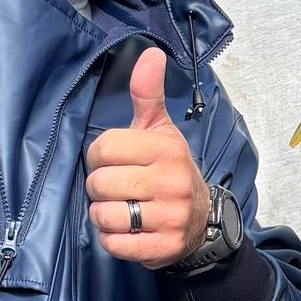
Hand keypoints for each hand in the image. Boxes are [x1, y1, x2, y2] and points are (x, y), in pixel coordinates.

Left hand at [84, 48, 208, 268]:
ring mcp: (169, 217)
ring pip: (104, 216)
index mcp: (165, 149)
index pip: (104, 148)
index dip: (100, 156)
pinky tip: (126, 230)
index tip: (114, 161)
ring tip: (120, 209)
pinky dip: (112, 239)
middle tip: (117, 188)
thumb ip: (148, 93)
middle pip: (100, 184)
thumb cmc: (168, 169)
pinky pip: (114, 245)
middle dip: (100, 188)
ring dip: (103, 215)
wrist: (200, 219)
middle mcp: (171, 182)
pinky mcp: (163, 247)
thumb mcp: (160, 130)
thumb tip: (150, 53)